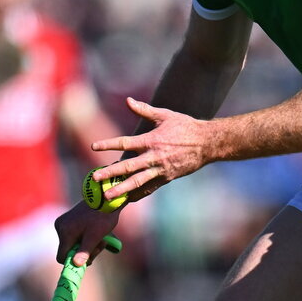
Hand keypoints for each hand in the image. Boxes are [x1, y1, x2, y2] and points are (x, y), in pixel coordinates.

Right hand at [54, 200, 119, 265]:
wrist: (105, 199)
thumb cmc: (102, 217)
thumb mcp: (95, 236)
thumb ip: (85, 251)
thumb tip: (76, 264)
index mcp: (65, 232)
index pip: (62, 257)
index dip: (74, 262)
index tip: (89, 259)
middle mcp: (60, 227)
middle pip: (69, 250)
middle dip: (85, 251)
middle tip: (100, 245)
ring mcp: (63, 223)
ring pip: (72, 244)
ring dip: (87, 245)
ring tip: (101, 238)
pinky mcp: (68, 220)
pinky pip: (74, 236)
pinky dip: (85, 238)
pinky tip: (95, 232)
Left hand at [90, 98, 210, 197]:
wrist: (207, 143)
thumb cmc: (185, 126)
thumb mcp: (165, 115)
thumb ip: (144, 109)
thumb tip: (128, 100)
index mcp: (151, 140)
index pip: (125, 143)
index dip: (108, 144)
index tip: (94, 146)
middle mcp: (154, 157)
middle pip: (127, 167)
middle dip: (110, 173)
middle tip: (94, 178)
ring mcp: (160, 170)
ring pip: (137, 182)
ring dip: (121, 189)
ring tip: (108, 196)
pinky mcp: (167, 178)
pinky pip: (150, 187)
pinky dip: (138, 194)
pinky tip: (128, 199)